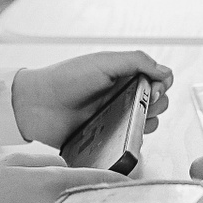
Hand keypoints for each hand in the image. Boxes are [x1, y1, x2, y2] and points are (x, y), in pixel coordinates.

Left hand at [10, 51, 172, 146]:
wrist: (37, 105)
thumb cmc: (66, 79)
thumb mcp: (103, 62)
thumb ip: (136, 61)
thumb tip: (165, 72)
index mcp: (123, 75)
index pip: (158, 79)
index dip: (161, 84)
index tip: (152, 88)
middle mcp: (123, 95)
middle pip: (158, 102)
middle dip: (157, 103)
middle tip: (143, 102)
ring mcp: (116, 116)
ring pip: (148, 122)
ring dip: (148, 121)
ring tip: (132, 119)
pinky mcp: (108, 137)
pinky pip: (130, 141)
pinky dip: (134, 138)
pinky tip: (125, 134)